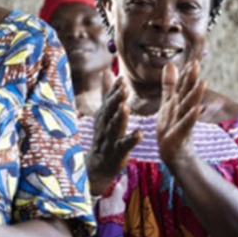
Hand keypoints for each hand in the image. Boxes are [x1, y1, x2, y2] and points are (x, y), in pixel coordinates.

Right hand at [86, 77, 141, 195]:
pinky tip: (140, 134)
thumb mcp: (104, 113)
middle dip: (116, 99)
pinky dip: (132, 139)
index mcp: (104, 114)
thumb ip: (107, 93)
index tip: (121, 78)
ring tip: (126, 106)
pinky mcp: (117, 152)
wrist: (98, 164)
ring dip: (120, 116)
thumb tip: (106, 71)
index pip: (109, 99)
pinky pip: (124, 145)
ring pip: (115, 126)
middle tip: (124, 87)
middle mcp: (105, 124)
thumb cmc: (104, 135)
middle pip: (110, 110)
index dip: (115, 89)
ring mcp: (110, 138)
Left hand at [156, 61, 206, 165]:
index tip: (192, 59)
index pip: (183, 84)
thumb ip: (170, 84)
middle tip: (197, 63)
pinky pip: (186, 123)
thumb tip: (170, 64)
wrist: (172, 151)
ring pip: (189, 105)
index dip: (187, 73)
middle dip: (192, 78)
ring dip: (196, 94)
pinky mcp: (180, 133)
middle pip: (187, 92)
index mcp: (178, 101)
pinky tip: (197, 109)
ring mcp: (182, 121)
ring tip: (203, 81)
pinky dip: (191, 116)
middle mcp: (182, 109)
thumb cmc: (171, 125)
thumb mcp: (168, 102)